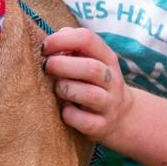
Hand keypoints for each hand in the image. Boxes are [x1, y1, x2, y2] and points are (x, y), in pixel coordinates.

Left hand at [41, 26, 133, 143]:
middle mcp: (112, 80)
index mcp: (107, 58)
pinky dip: (70, 115)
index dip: (62, 40)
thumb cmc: (93, 82)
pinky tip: (64, 110)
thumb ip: (71, 47)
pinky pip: (85, 121)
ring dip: (66, 89)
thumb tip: (50, 43)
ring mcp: (109, 104)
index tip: (44, 48)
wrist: (121, 116)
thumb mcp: (91, 60)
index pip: (87, 39)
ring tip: (57, 88)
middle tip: (46, 67)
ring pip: (90, 95)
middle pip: (91, 68)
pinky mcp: (102, 125)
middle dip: (63, 65)